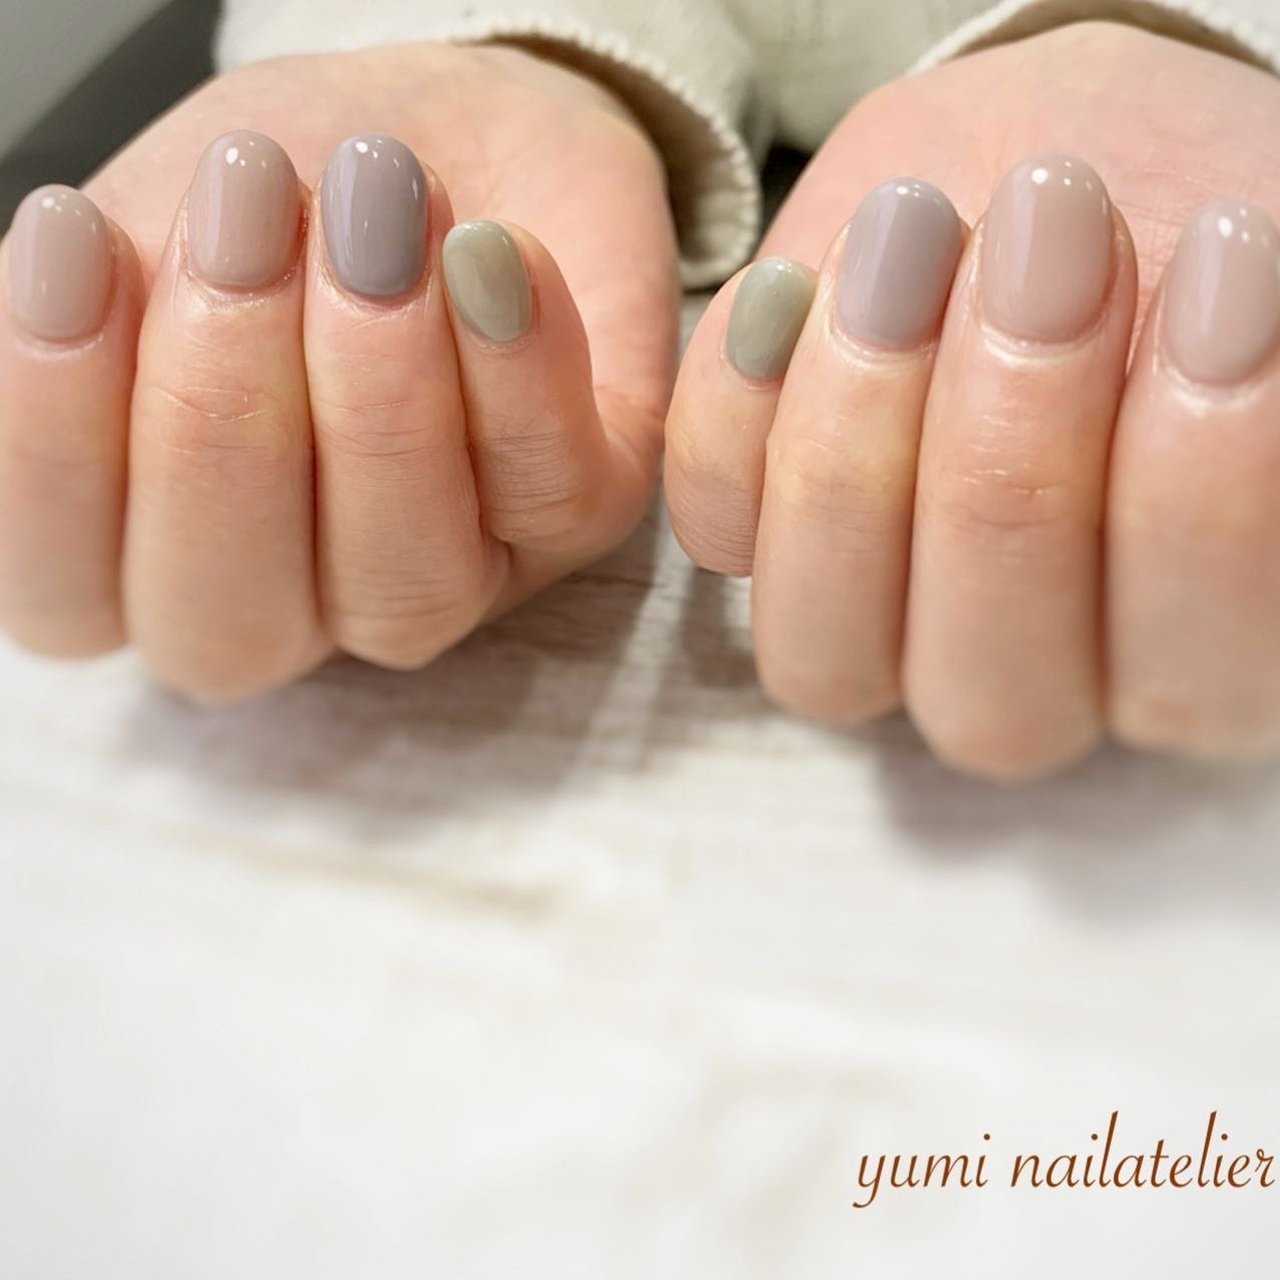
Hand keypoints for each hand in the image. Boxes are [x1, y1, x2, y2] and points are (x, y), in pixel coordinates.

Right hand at [0, 42, 677, 698]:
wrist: (449, 127)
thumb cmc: (284, 194)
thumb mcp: (157, 230)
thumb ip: (108, 319)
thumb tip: (77, 314)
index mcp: (156, 558)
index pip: (65, 592)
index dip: (57, 440)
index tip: (79, 236)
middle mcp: (298, 602)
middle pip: (229, 627)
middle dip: (223, 416)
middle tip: (243, 207)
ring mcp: (445, 581)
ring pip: (405, 592)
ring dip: (378, 395)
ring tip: (373, 210)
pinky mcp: (577, 521)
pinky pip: (550, 493)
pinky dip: (516, 370)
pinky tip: (487, 250)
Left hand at [665, 21, 1279, 778]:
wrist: (1063, 160)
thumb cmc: (1180, 219)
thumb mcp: (1253, 252)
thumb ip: (1250, 337)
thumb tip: (1236, 333)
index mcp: (1192, 656)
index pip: (1198, 673)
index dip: (1205, 492)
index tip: (1236, 269)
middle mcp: (1027, 680)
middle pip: (992, 697)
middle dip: (1015, 464)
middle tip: (1058, 231)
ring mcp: (874, 630)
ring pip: (825, 656)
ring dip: (860, 444)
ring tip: (918, 230)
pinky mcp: (752, 535)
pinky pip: (712, 521)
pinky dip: (740, 406)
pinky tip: (796, 283)